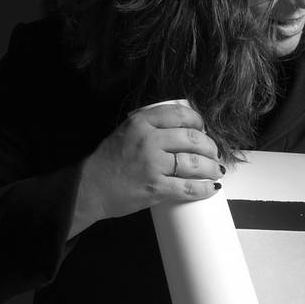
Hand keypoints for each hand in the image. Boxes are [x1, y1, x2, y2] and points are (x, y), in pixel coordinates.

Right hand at [69, 101, 223, 238]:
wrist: (89, 187)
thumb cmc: (108, 161)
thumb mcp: (124, 132)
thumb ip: (148, 126)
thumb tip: (181, 126)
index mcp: (140, 123)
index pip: (180, 115)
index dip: (198, 122)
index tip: (203, 129)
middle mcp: (148, 140)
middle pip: (193, 138)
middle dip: (210, 146)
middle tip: (213, 152)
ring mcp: (152, 164)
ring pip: (195, 162)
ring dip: (211, 167)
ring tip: (215, 169)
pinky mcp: (156, 187)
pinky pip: (189, 187)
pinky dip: (204, 188)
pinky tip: (211, 187)